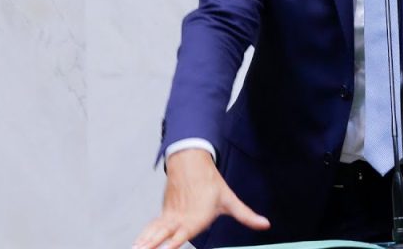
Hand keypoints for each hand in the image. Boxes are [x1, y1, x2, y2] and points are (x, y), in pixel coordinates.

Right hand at [133, 149, 270, 248]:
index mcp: (196, 218)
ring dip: (144, 241)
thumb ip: (246, 215)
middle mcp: (181, 218)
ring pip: (154, 230)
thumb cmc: (211, 183)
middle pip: (162, 235)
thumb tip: (265, 224)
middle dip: (151, 245)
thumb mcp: (230, 200)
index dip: (172, 244)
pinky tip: (137, 244)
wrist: (191, 161)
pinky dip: (144, 235)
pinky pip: (152, 226)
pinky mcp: (165, 212)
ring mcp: (170, 214)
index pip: (182, 235)